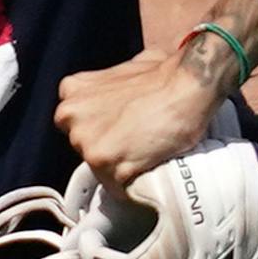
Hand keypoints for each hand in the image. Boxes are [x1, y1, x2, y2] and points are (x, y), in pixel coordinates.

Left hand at [55, 49, 222, 187]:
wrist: (186, 85)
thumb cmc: (164, 74)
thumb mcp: (123, 70)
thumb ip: (109, 85)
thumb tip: (122, 93)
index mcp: (72, 92)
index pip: (77, 125)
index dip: (100, 130)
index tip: (118, 133)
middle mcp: (71, 117)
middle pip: (86, 148)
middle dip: (109, 150)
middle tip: (137, 144)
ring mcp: (88, 143)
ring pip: (100, 170)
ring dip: (121, 170)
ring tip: (146, 157)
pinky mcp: (107, 165)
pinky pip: (117, 188)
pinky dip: (132, 187)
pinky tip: (148, 173)